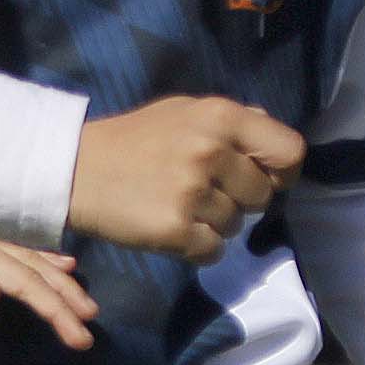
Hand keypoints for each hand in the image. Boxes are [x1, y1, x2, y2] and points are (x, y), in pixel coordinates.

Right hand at [67, 97, 303, 262]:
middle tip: (201, 193)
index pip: (289, 151)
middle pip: (262, 196)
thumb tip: (270, 129)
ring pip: (235, 227)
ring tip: (177, 205)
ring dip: (213, 225)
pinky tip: (169, 228)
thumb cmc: (132, 140)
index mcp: (220, 117)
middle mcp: (210, 151)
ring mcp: (192, 192)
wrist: (74, 170)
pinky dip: (195, 247)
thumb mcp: (182, 112)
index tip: (263, 179)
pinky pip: (212, 252)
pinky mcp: (174, 229)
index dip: (282, 172)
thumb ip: (229, 122)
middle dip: (239, 201)